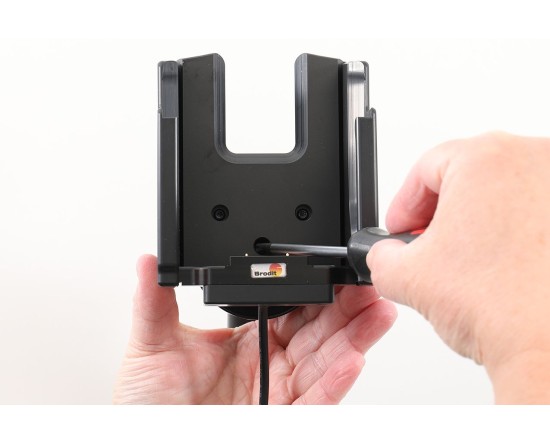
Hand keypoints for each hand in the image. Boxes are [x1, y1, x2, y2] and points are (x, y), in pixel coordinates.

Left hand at [114, 255, 395, 403]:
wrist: (146, 441)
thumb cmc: (148, 406)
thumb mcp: (152, 346)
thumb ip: (155, 302)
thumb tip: (149, 261)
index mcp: (248, 342)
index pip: (292, 310)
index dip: (315, 289)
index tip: (332, 268)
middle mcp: (270, 366)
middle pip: (319, 333)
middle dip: (347, 308)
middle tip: (369, 284)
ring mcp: (278, 395)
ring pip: (326, 363)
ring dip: (355, 338)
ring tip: (377, 312)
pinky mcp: (280, 422)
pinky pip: (314, 402)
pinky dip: (335, 383)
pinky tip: (353, 359)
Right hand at [367, 132, 549, 402]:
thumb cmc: (500, 307)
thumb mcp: (406, 278)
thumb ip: (380, 256)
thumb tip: (386, 255)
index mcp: (486, 159)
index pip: (425, 170)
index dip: (403, 205)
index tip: (399, 231)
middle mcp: (534, 160)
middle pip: (467, 178)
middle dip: (439, 217)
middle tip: (426, 249)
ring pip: (503, 197)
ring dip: (477, 227)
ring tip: (465, 265)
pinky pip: (536, 216)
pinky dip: (515, 237)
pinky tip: (502, 270)